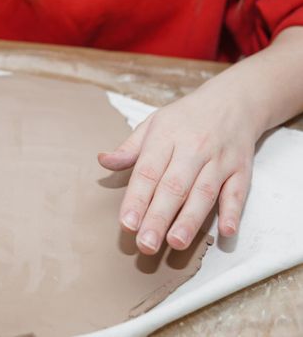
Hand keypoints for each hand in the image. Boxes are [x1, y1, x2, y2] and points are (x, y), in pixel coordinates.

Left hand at [99, 91, 262, 253]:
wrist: (233, 100)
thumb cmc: (186, 118)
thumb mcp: (153, 124)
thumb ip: (129, 148)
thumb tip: (103, 161)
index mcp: (165, 138)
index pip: (148, 172)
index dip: (137, 199)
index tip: (127, 224)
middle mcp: (193, 149)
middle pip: (174, 187)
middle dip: (159, 217)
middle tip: (146, 244)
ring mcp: (219, 160)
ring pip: (204, 192)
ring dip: (190, 219)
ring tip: (176, 243)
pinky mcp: (241, 169)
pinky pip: (238, 192)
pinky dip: (233, 211)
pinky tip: (226, 231)